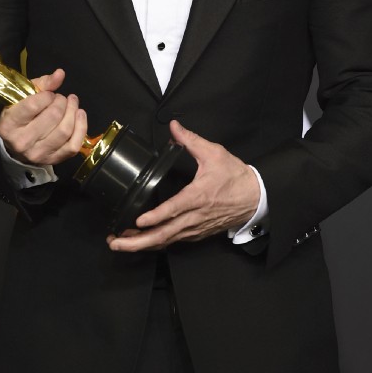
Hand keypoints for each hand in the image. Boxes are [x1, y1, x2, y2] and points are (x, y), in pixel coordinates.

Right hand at [0, 68, 86, 165]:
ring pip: (65, 130)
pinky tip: (80, 115)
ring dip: (73, 111)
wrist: (18, 146)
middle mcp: (21, 142)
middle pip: (53, 116)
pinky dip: (82, 127)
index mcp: (8, 124)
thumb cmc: (21, 115)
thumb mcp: (24, 97)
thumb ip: (43, 84)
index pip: (33, 104)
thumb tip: (60, 73)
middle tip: (61, 98)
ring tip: (72, 102)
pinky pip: (74, 145)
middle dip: (62, 101)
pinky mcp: (53, 160)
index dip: (47, 95)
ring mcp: (38, 154)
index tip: (49, 94)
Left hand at [107, 120, 259, 251]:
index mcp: (198, 196)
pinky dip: (156, 244)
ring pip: (167, 241)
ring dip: (143, 245)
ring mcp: (196, 228)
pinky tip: (142, 242)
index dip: (155, 217)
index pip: (173, 209)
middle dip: (137, 242)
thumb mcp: (214, 153)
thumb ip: (190, 140)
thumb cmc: (235, 176)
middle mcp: (195, 217)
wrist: (255, 197)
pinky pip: (174, 241)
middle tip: (115, 243)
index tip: (138, 221)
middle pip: (164, 234)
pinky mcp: (198, 234)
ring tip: (120, 244)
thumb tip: (173, 127)